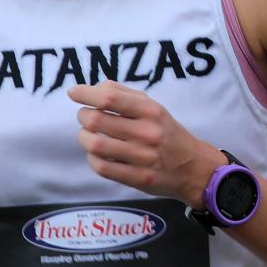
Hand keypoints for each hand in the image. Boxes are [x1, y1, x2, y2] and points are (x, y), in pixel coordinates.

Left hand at [68, 82, 220, 206]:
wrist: (193, 168)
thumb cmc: (166, 132)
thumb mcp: (153, 107)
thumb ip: (124, 94)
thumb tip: (94, 88)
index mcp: (151, 111)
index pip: (110, 98)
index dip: (86, 94)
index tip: (73, 93)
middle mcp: (147, 133)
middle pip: (96, 121)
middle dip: (83, 116)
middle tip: (85, 116)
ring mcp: (143, 158)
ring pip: (95, 145)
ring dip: (84, 137)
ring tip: (88, 134)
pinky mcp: (138, 178)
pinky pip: (102, 167)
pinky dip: (92, 158)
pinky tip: (97, 154)